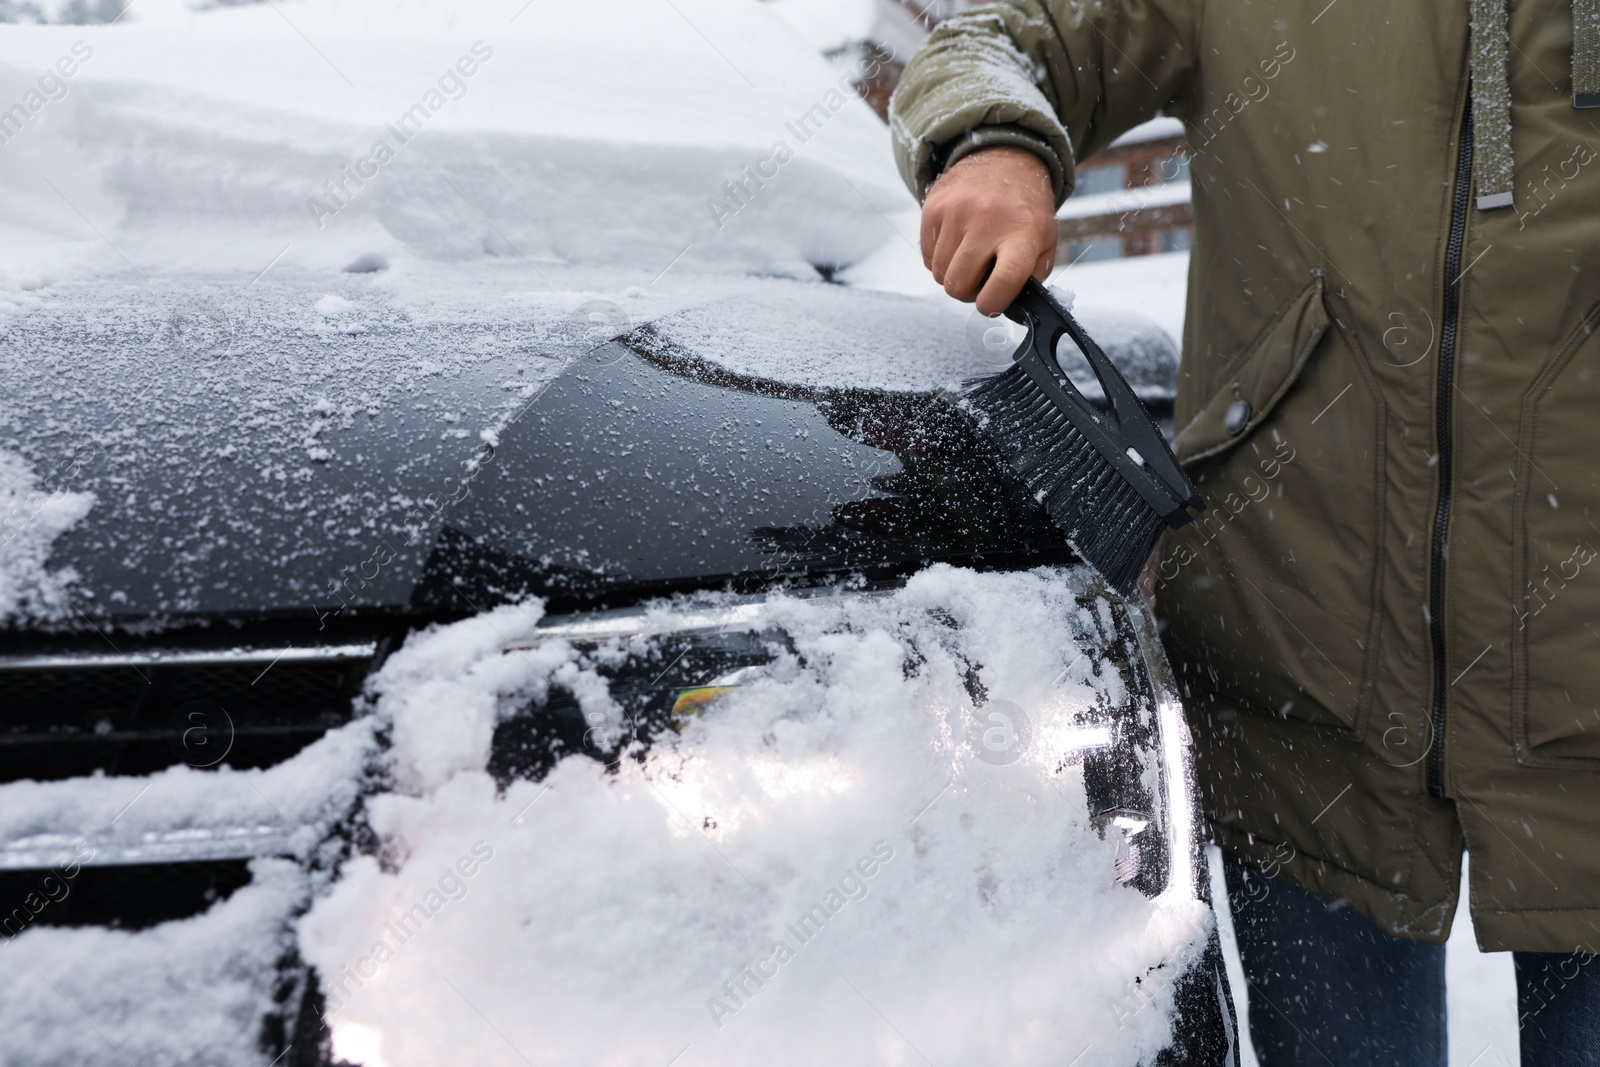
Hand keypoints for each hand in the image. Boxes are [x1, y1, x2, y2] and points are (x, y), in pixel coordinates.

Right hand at [920, 145, 1057, 315]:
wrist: (1004, 159)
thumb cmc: (1025, 210)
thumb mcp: (1044, 241)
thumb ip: (1031, 277)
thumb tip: (1008, 306)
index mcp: (1023, 233)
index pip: (1003, 283)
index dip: (992, 305)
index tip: (990, 305)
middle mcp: (987, 220)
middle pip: (958, 285)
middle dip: (967, 293)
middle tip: (979, 281)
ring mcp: (956, 212)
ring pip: (939, 275)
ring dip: (953, 276)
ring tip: (970, 258)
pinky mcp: (933, 208)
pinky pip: (927, 257)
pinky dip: (939, 259)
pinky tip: (956, 243)